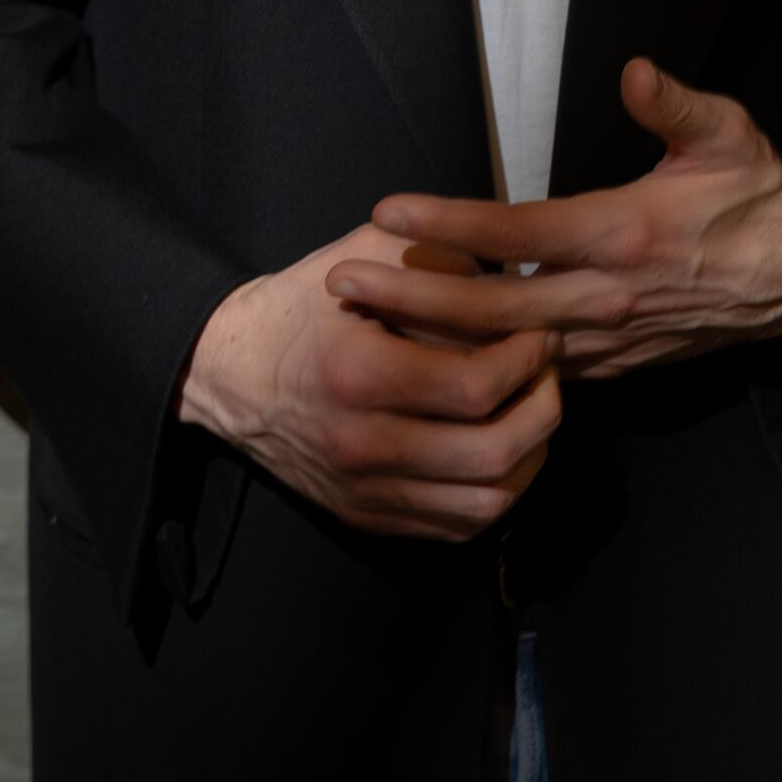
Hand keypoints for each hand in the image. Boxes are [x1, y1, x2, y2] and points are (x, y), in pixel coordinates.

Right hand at [177, 220, 562, 541]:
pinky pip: (455, 527)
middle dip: (543, 410)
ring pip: (485, 504)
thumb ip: (439, 259)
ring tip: (533, 412)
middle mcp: (363, 444)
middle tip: (549, 373)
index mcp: (361, 373)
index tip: (540, 332)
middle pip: (492, 454)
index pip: (476, 386)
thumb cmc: (304, 305)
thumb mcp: (363, 254)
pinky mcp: (367, 517)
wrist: (232, 373)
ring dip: (530, 459)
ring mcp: (365, 491)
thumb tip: (511, 284)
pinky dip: (495, 494)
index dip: (527, 360)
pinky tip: (503, 450)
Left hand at [322, 59, 781, 378]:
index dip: (448, 222)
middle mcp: (606, 294)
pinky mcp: (613, 363)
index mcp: (622, 232)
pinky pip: (535, 370)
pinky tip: (436, 352)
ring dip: (436, 338)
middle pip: (489, 307)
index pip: (515, 233)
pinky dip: (483, 363)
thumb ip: (675, 104)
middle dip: (410, 296)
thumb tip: (634, 70)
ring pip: (505, 349)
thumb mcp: (730, 134)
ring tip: (368, 321)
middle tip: (342, 282)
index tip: (387, 211)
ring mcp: (607, 337)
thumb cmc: (758, 199)